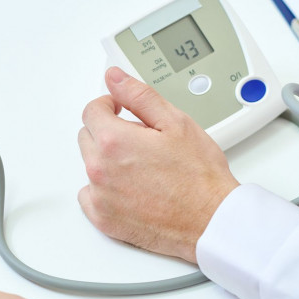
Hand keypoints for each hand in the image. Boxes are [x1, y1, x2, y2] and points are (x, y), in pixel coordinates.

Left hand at [78, 67, 237, 261]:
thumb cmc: (199, 177)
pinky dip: (104, 190)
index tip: (120, 110)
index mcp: (113, 141)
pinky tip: (130, 189)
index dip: (109, 106)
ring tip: (140, 168)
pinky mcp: (102, 219)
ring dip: (107, 161)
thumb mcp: (175, 122)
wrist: (210, 220)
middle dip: (108, 133)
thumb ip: (139, 95)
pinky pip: (89, 196)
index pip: (91, 111)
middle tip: (139, 141)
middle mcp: (99, 169)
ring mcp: (99, 196)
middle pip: (87, 137)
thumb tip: (115, 78)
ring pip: (89, 166)